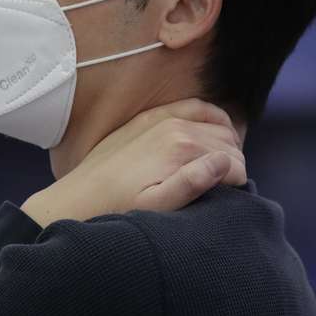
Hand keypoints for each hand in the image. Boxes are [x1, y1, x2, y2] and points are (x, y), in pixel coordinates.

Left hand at [21, 99, 245, 226]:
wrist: (78, 197)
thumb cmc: (118, 209)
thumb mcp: (156, 207)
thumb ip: (192, 184)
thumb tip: (224, 164)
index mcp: (180, 148)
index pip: (233, 162)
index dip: (237, 183)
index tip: (229, 200)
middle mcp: (175, 126)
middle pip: (228, 142)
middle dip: (235, 164)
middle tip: (227, 188)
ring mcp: (163, 118)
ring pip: (217, 124)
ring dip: (227, 143)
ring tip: (222, 169)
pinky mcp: (151, 117)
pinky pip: (195, 107)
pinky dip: (213, 118)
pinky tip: (215, 134)